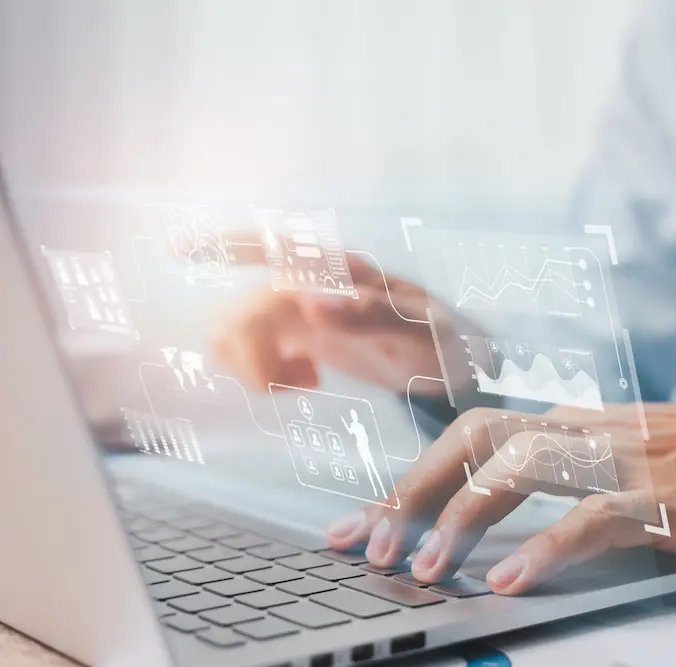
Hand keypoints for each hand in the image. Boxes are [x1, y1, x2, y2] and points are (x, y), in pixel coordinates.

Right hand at [210, 232, 464, 395]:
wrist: (444, 361)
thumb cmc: (439, 338)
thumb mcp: (420, 331)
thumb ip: (372, 315)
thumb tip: (313, 303)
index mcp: (342, 272)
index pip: (280, 248)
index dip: (228, 244)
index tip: (179, 247)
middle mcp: (312, 284)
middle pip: (245, 312)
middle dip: (250, 357)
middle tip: (290, 388)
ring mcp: (297, 309)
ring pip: (235, 331)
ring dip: (251, 367)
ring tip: (298, 384)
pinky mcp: (293, 334)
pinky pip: (246, 351)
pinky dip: (262, 375)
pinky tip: (301, 382)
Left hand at [325, 396, 675, 594]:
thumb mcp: (623, 453)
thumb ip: (565, 473)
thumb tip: (498, 518)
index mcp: (570, 423)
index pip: (468, 435)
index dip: (408, 477)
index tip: (361, 520)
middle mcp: (585, 431)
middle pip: (474, 441)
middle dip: (412, 492)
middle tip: (366, 544)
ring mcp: (623, 460)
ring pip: (520, 470)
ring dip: (462, 519)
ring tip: (423, 569)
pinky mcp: (664, 498)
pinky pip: (590, 519)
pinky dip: (543, 549)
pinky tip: (509, 580)